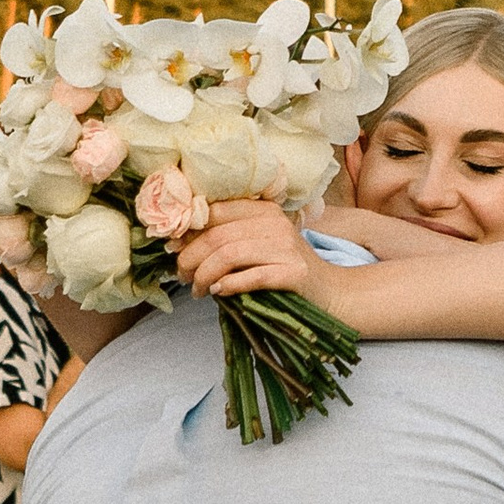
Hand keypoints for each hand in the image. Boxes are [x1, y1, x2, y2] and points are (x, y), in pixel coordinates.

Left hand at [176, 202, 321, 300]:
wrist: (329, 292)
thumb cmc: (285, 269)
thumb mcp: (259, 245)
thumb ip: (228, 238)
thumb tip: (179, 244)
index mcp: (264, 210)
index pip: (215, 212)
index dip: (188, 230)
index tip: (173, 248)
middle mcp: (275, 223)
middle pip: (218, 235)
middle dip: (191, 258)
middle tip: (181, 275)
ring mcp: (286, 247)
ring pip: (230, 255)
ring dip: (205, 275)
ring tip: (197, 290)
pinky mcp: (293, 273)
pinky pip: (251, 276)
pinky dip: (229, 285)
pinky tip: (219, 292)